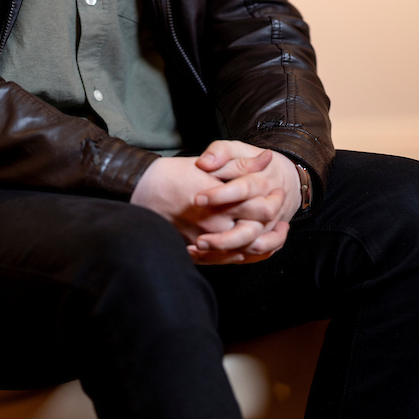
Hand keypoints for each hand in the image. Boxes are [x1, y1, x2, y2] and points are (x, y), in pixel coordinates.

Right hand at [129, 142, 299, 265]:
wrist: (140, 194)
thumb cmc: (171, 175)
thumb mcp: (205, 165)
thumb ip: (239, 164)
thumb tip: (267, 158)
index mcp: (219, 201)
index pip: (260, 207)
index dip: (273, 199)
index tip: (277, 190)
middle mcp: (215, 224)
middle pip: (257, 231)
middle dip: (273, 222)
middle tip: (278, 209)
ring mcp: (207, 240)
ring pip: (246, 250)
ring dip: (266, 242)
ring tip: (277, 231)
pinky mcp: (199, 252)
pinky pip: (230, 260)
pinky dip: (248, 254)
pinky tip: (254, 243)